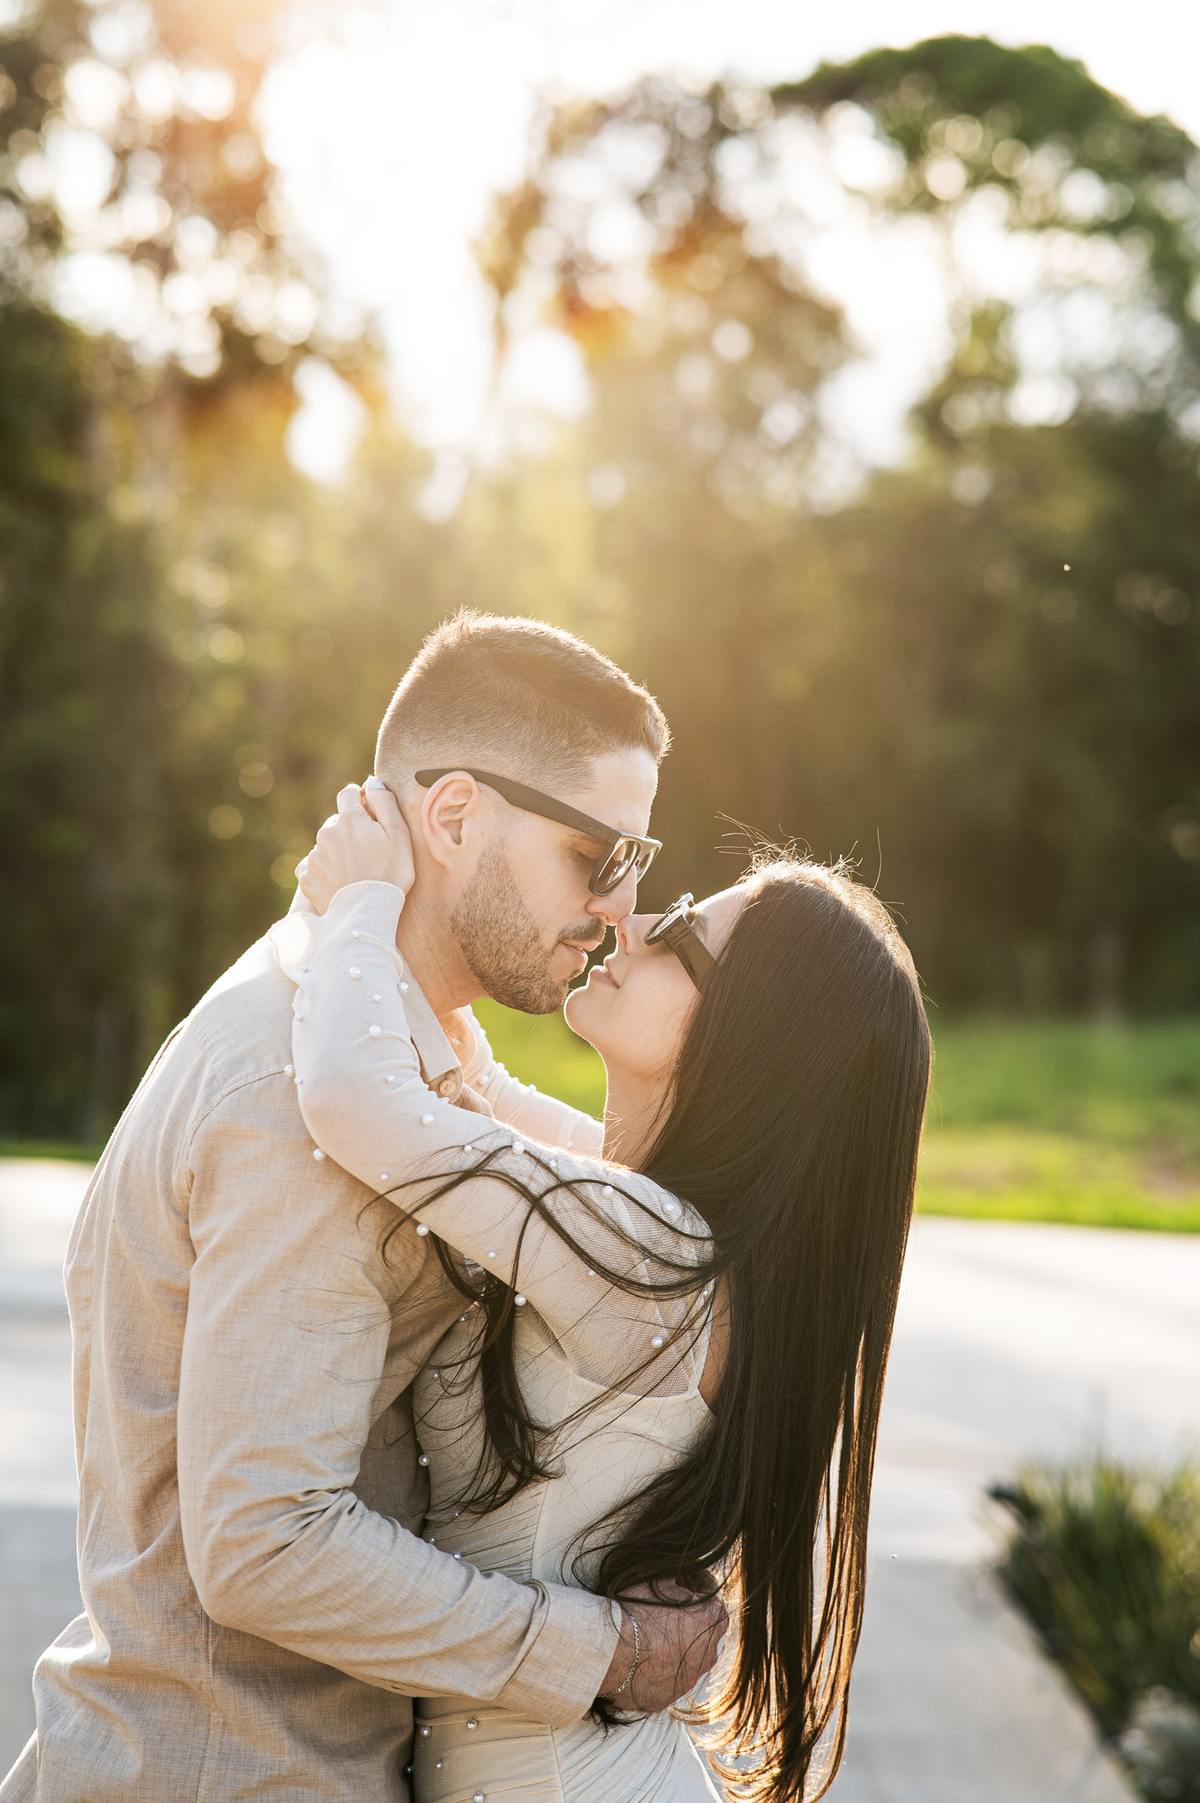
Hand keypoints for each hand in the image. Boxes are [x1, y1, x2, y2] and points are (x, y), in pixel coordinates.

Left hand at [297, 778, 415, 914]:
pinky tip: (339, 882)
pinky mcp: (307, 877)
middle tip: (368, 851)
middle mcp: (326, 832)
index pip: (348, 793)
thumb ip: (385, 801)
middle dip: (349, 829)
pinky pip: (313, 866)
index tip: (370, 814)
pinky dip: (324, 870)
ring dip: (337, 851)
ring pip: (326, 844)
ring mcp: (314, 855)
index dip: (360, 800)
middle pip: (337, 821)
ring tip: (355, 871)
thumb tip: (372, 781)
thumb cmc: (390, 872)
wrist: (367, 911)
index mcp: (349, 818)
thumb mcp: (399, 833)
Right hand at [598, 1582, 727, 1712]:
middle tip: (665, 1603)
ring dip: (676, 1643)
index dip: (695, 1580)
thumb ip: (679, 1578)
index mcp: (711, 1620)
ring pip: (688, 1656)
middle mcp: (708, 1653)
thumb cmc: (635, 1609)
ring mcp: (689, 1679)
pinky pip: (668, 1677)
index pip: (711, 1594)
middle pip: (703, 1628)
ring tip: (651, 1632)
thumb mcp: (659, 1578)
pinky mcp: (668, 1697)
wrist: (609, 1651)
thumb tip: (681, 1580)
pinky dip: (660, 1666)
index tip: (681, 1577)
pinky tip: (641, 1655)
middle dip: (689, 1615)